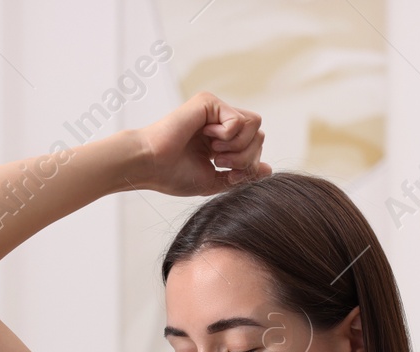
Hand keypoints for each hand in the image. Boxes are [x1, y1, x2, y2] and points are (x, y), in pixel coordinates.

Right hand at [131, 92, 270, 196]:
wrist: (150, 165)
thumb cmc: (173, 175)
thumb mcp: (215, 181)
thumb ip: (242, 175)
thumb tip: (268, 170)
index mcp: (220, 139)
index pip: (255, 145)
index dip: (249, 164)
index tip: (228, 175)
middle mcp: (220, 121)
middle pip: (259, 134)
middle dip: (246, 157)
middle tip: (219, 162)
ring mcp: (215, 109)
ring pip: (254, 125)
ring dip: (238, 146)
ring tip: (214, 152)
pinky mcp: (209, 102)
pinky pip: (238, 120)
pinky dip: (226, 136)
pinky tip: (205, 138)